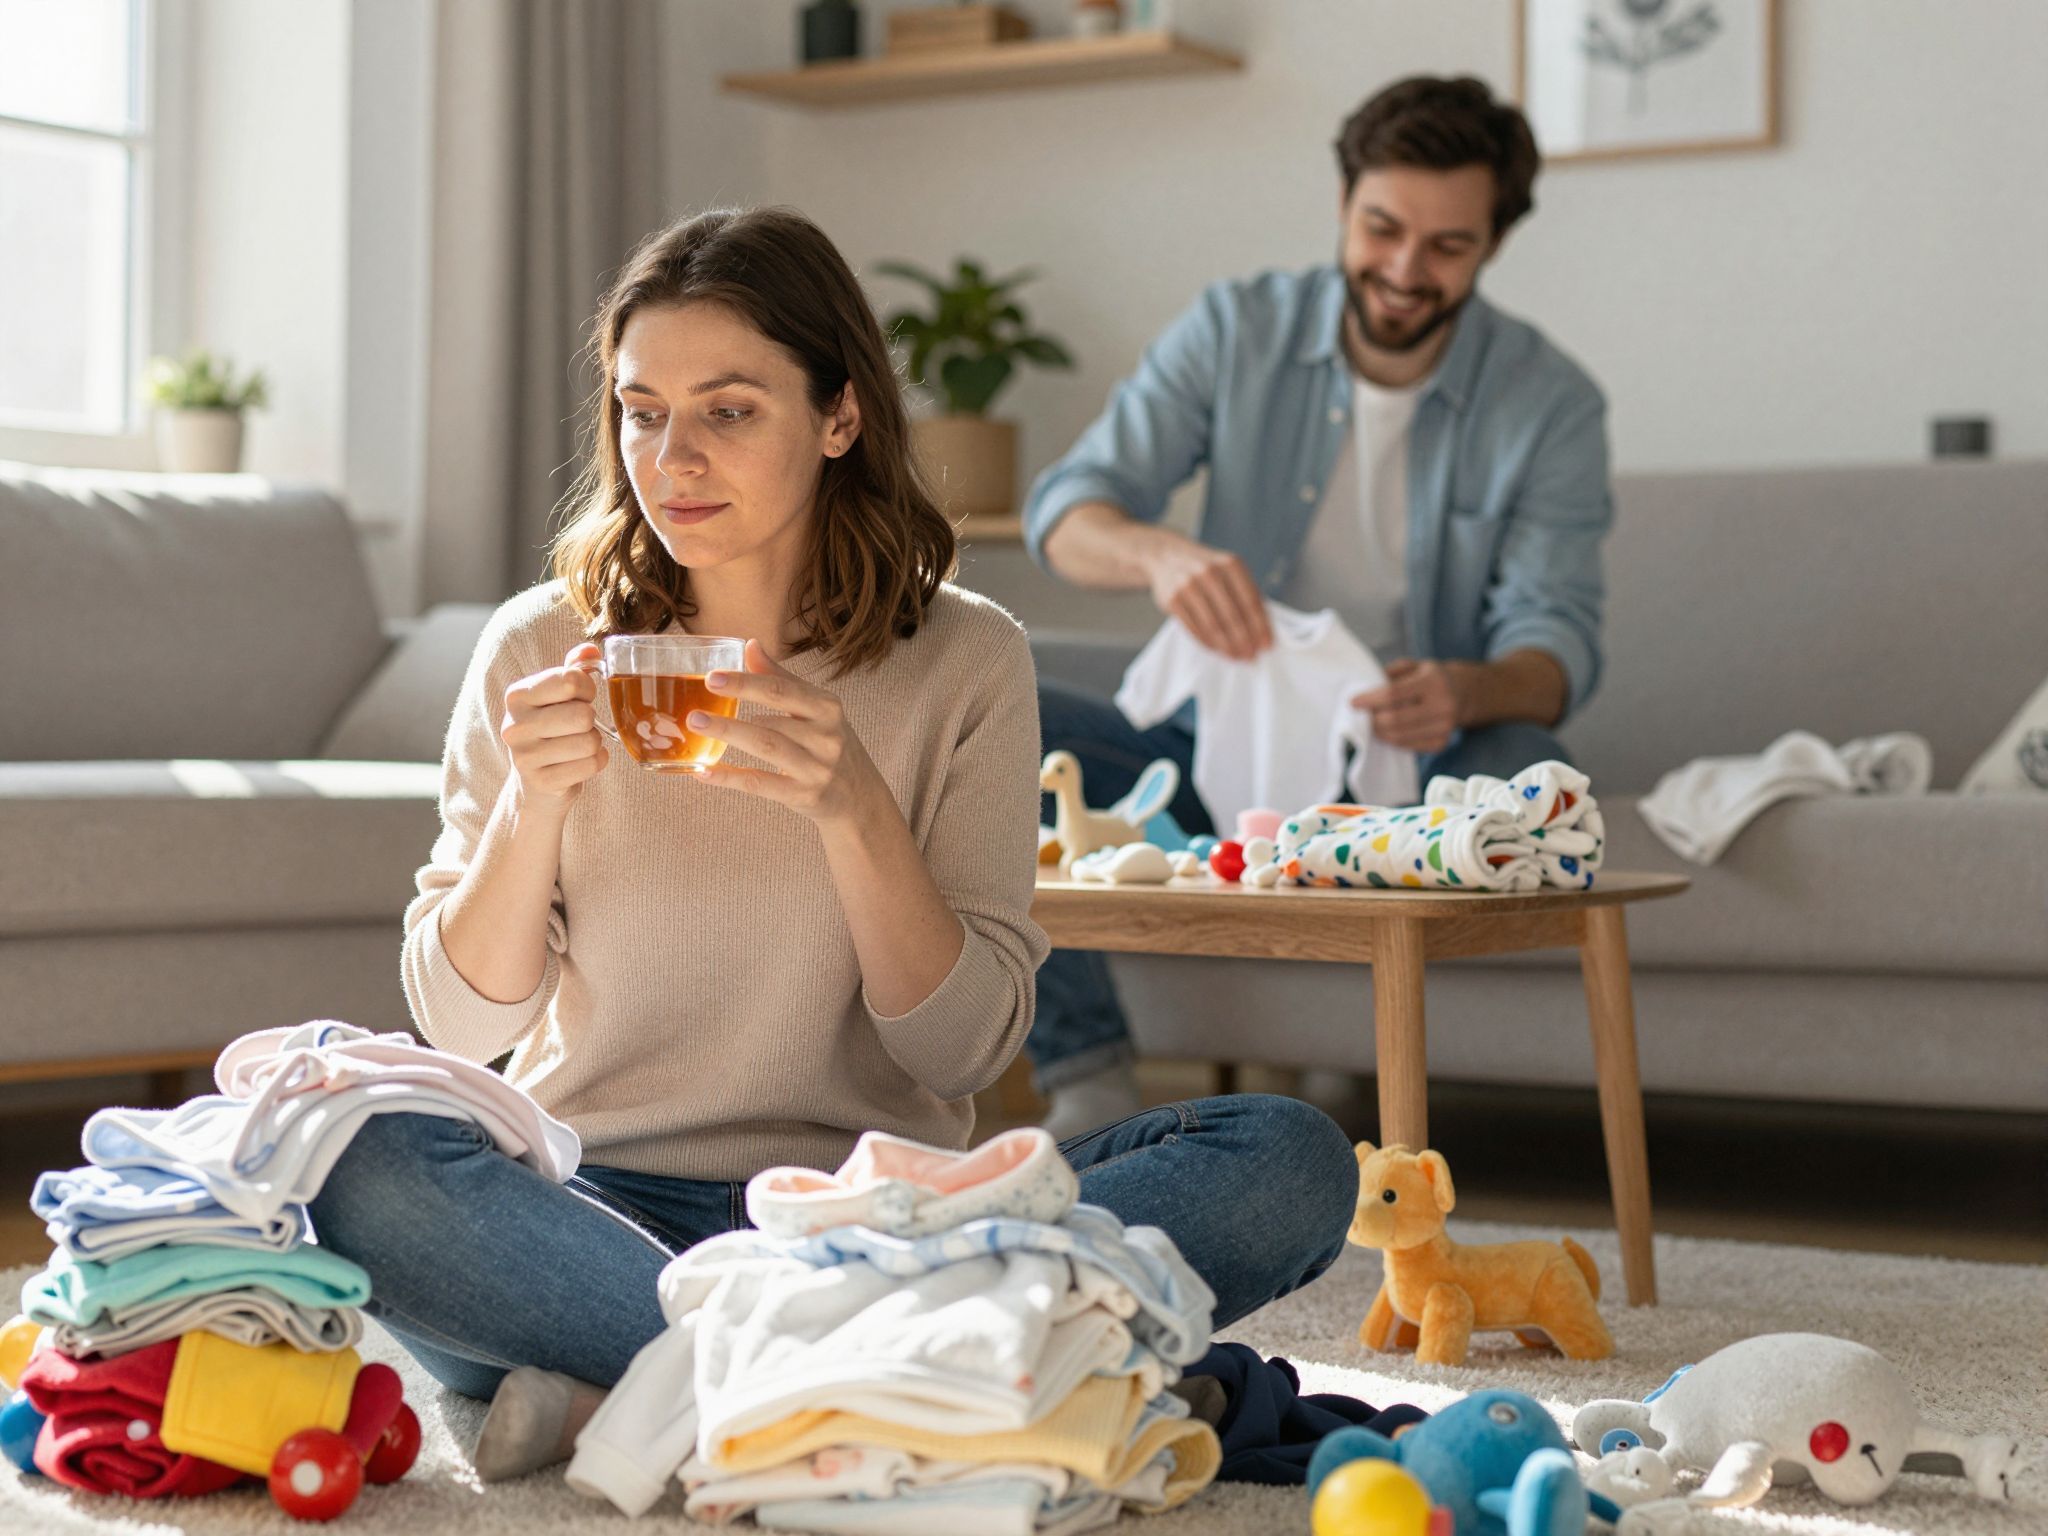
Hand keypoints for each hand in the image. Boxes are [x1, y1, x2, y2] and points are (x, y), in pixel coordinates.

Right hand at [498, 643, 608, 808]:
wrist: (537, 781)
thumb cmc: (552, 729)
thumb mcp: (558, 696)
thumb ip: (573, 668)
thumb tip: (591, 649)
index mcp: (517, 695)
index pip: (570, 679)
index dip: (587, 689)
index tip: (580, 698)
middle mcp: (514, 725)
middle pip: (583, 714)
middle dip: (591, 721)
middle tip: (580, 727)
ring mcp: (524, 757)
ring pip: (589, 742)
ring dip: (595, 743)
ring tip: (578, 745)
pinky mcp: (541, 782)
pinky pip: (590, 765)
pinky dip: (596, 763)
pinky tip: (580, 763)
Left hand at [688, 640, 886, 826]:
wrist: (860, 796)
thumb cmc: (829, 744)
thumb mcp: (816, 710)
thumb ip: (781, 679)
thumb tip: (750, 645)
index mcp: (827, 708)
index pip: (782, 690)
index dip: (746, 683)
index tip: (712, 677)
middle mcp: (827, 737)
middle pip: (771, 721)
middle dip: (730, 715)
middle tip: (694, 711)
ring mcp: (817, 768)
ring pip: (766, 748)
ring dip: (729, 736)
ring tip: (697, 728)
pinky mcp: (804, 796)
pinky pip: (760, 783)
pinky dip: (729, 778)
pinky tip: (703, 771)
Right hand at [1142, 534, 1271, 660]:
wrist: (1166, 556)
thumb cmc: (1206, 569)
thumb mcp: (1228, 570)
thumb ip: (1245, 594)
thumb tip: (1262, 630)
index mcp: (1231, 564)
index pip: (1250, 601)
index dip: (1260, 626)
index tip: (1266, 645)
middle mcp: (1209, 572)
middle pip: (1232, 615)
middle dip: (1244, 640)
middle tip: (1251, 656)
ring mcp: (1188, 585)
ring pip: (1212, 624)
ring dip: (1226, 645)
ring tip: (1236, 656)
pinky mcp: (1172, 599)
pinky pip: (1193, 627)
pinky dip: (1207, 642)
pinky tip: (1217, 649)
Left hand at [1351, 658, 1465, 753]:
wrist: (1461, 694)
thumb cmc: (1427, 678)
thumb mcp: (1412, 666)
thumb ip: (1388, 675)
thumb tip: (1363, 691)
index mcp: (1433, 681)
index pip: (1394, 694)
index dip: (1370, 700)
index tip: (1352, 702)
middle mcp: (1443, 705)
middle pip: (1395, 719)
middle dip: (1372, 719)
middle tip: (1362, 716)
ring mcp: (1445, 727)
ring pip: (1399, 736)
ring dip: (1379, 732)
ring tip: (1372, 723)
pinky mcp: (1441, 743)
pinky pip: (1408, 747)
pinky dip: (1392, 740)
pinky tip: (1387, 731)